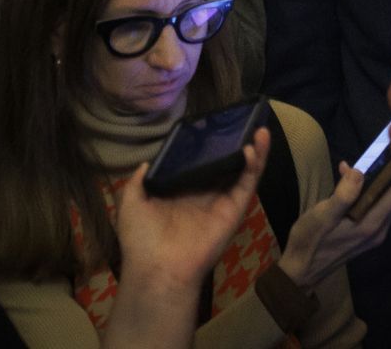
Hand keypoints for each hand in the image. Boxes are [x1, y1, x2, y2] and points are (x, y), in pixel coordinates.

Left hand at [104, 129, 268, 348]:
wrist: (157, 268)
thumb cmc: (142, 238)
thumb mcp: (131, 202)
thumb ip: (138, 180)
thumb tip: (145, 162)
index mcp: (181, 193)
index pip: (198, 165)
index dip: (206, 147)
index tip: (211, 126)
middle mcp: (203, 195)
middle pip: (224, 165)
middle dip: (234, 145)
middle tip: (241, 123)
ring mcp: (221, 202)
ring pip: (242, 171)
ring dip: (253, 150)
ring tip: (259, 129)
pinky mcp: (234, 209)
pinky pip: (247, 184)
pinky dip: (254, 164)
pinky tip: (254, 145)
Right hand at [275, 156, 390, 289]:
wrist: (300, 272)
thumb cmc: (310, 243)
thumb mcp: (322, 216)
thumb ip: (343, 195)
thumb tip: (360, 171)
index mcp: (373, 223)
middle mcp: (380, 227)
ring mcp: (374, 230)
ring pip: (387, 197)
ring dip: (384, 175)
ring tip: (379, 151)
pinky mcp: (365, 230)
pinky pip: (374, 203)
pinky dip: (369, 186)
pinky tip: (351, 174)